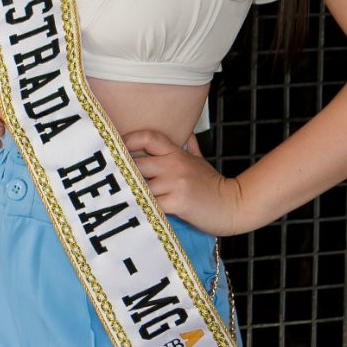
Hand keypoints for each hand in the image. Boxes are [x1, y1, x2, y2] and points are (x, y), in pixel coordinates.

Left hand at [122, 127, 247, 235]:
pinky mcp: (178, 203)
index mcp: (177, 154)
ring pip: (141, 186)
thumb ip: (190, 148)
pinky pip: (151, 205)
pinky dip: (143, 209)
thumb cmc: (213, 186)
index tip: (116, 150)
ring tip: (122, 202)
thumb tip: (187, 134)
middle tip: (112, 184)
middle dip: (123, 174)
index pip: (148, 137)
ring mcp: (176, 183)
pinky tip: (138, 212)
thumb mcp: (201, 162)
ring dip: (132, 195)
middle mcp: (174, 165)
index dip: (129, 140)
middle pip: (136, 163)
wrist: (233, 205)